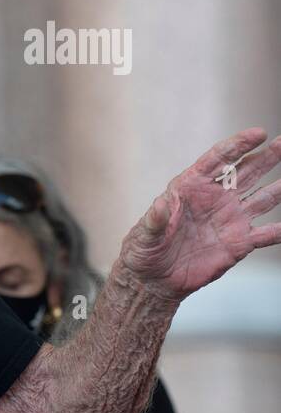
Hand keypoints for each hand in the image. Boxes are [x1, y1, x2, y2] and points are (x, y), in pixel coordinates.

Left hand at [116, 129, 280, 301]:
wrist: (154, 278)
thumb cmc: (144, 249)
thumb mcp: (145, 234)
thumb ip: (155, 220)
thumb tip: (161, 206)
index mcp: (191, 187)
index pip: (218, 160)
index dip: (238, 145)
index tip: (258, 134)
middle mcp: (216, 199)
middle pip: (247, 172)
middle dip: (268, 157)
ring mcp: (230, 219)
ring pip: (263, 198)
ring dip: (280, 188)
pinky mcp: (238, 243)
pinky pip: (265, 235)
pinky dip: (279, 231)